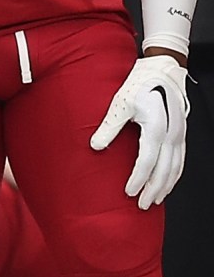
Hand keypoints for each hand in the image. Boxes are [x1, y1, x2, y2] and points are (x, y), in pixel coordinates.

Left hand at [90, 53, 189, 206]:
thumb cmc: (138, 85)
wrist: (163, 71)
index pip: (147, 161)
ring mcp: (180, 134)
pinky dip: (174, 175)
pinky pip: (180, 160)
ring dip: (166, 186)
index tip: (128, 192)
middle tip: (141, 205)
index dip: (138, 178)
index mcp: (156, 127)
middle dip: (153, 189)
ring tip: (154, 200)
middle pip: (164, 169)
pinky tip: (166, 184)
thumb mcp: (119, 103)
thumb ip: (108, 127)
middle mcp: (172, 134)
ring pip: (176, 167)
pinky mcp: (181, 134)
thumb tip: (95, 147)